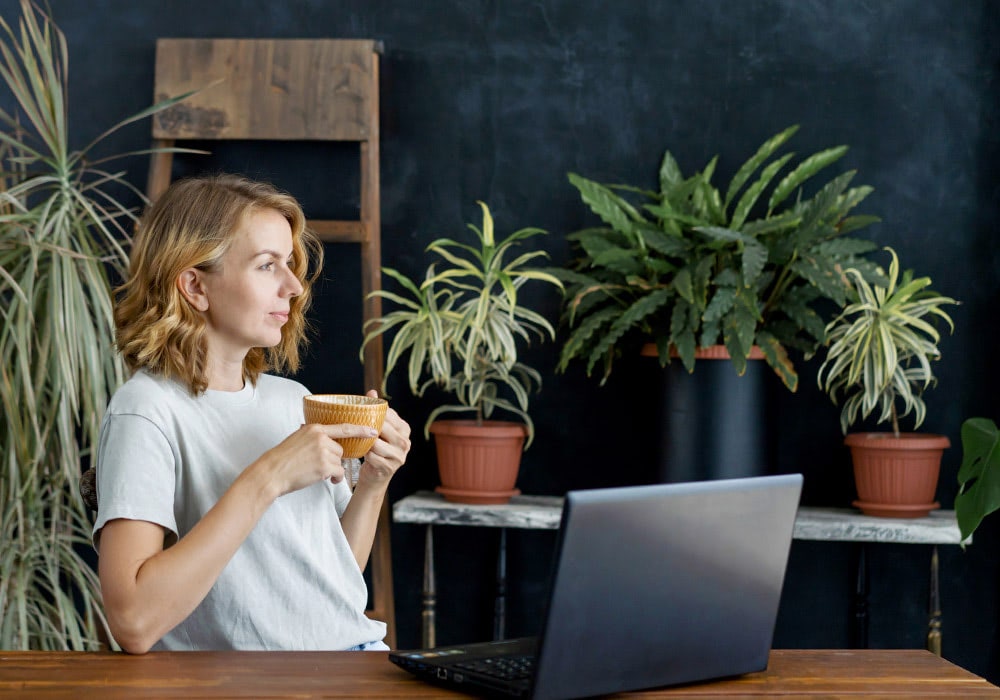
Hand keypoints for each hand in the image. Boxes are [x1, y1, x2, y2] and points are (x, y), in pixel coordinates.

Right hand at [263, 422, 379, 495]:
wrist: (272, 473)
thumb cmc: (283, 457)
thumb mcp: (297, 438)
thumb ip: (313, 435)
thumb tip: (326, 435)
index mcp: (315, 428)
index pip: (344, 427)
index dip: (360, 429)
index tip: (373, 430)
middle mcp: (321, 438)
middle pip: (340, 449)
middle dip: (333, 458)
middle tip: (317, 464)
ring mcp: (323, 452)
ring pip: (339, 461)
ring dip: (332, 468)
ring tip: (315, 471)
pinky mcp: (325, 467)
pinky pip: (339, 472)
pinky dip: (334, 477)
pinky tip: (323, 477)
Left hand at [356, 389, 410, 487]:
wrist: (376, 476)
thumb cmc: (377, 448)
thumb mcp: (380, 429)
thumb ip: (377, 411)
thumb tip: (372, 391)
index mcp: (404, 429)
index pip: (388, 415)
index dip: (374, 414)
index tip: (362, 415)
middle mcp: (405, 442)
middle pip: (382, 428)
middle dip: (368, 427)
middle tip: (356, 427)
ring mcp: (399, 456)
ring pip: (376, 443)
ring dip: (365, 442)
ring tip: (359, 441)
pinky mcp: (389, 468)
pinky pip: (372, 456)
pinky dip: (365, 455)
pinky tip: (362, 454)